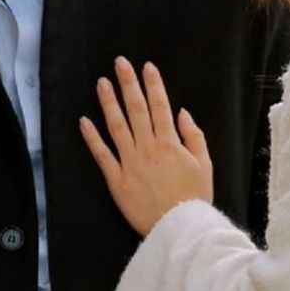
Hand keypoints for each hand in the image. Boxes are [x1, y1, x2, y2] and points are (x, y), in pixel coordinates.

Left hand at [80, 57, 212, 236]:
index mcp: (169, 142)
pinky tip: (84, 121)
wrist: (179, 228)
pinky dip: (92, 137)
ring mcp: (130, 162)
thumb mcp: (205, 164)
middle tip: (120, 63)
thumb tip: (182, 113)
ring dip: (108, 102)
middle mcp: (147, 147)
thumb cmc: (194, 197)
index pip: (159, 106)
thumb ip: (194, 136)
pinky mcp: (116, 179)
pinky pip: (102, 155)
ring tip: (101, 83)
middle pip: (136, 109)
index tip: (146, 67)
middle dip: (128, 83)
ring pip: (116, 126)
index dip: (153, 84)